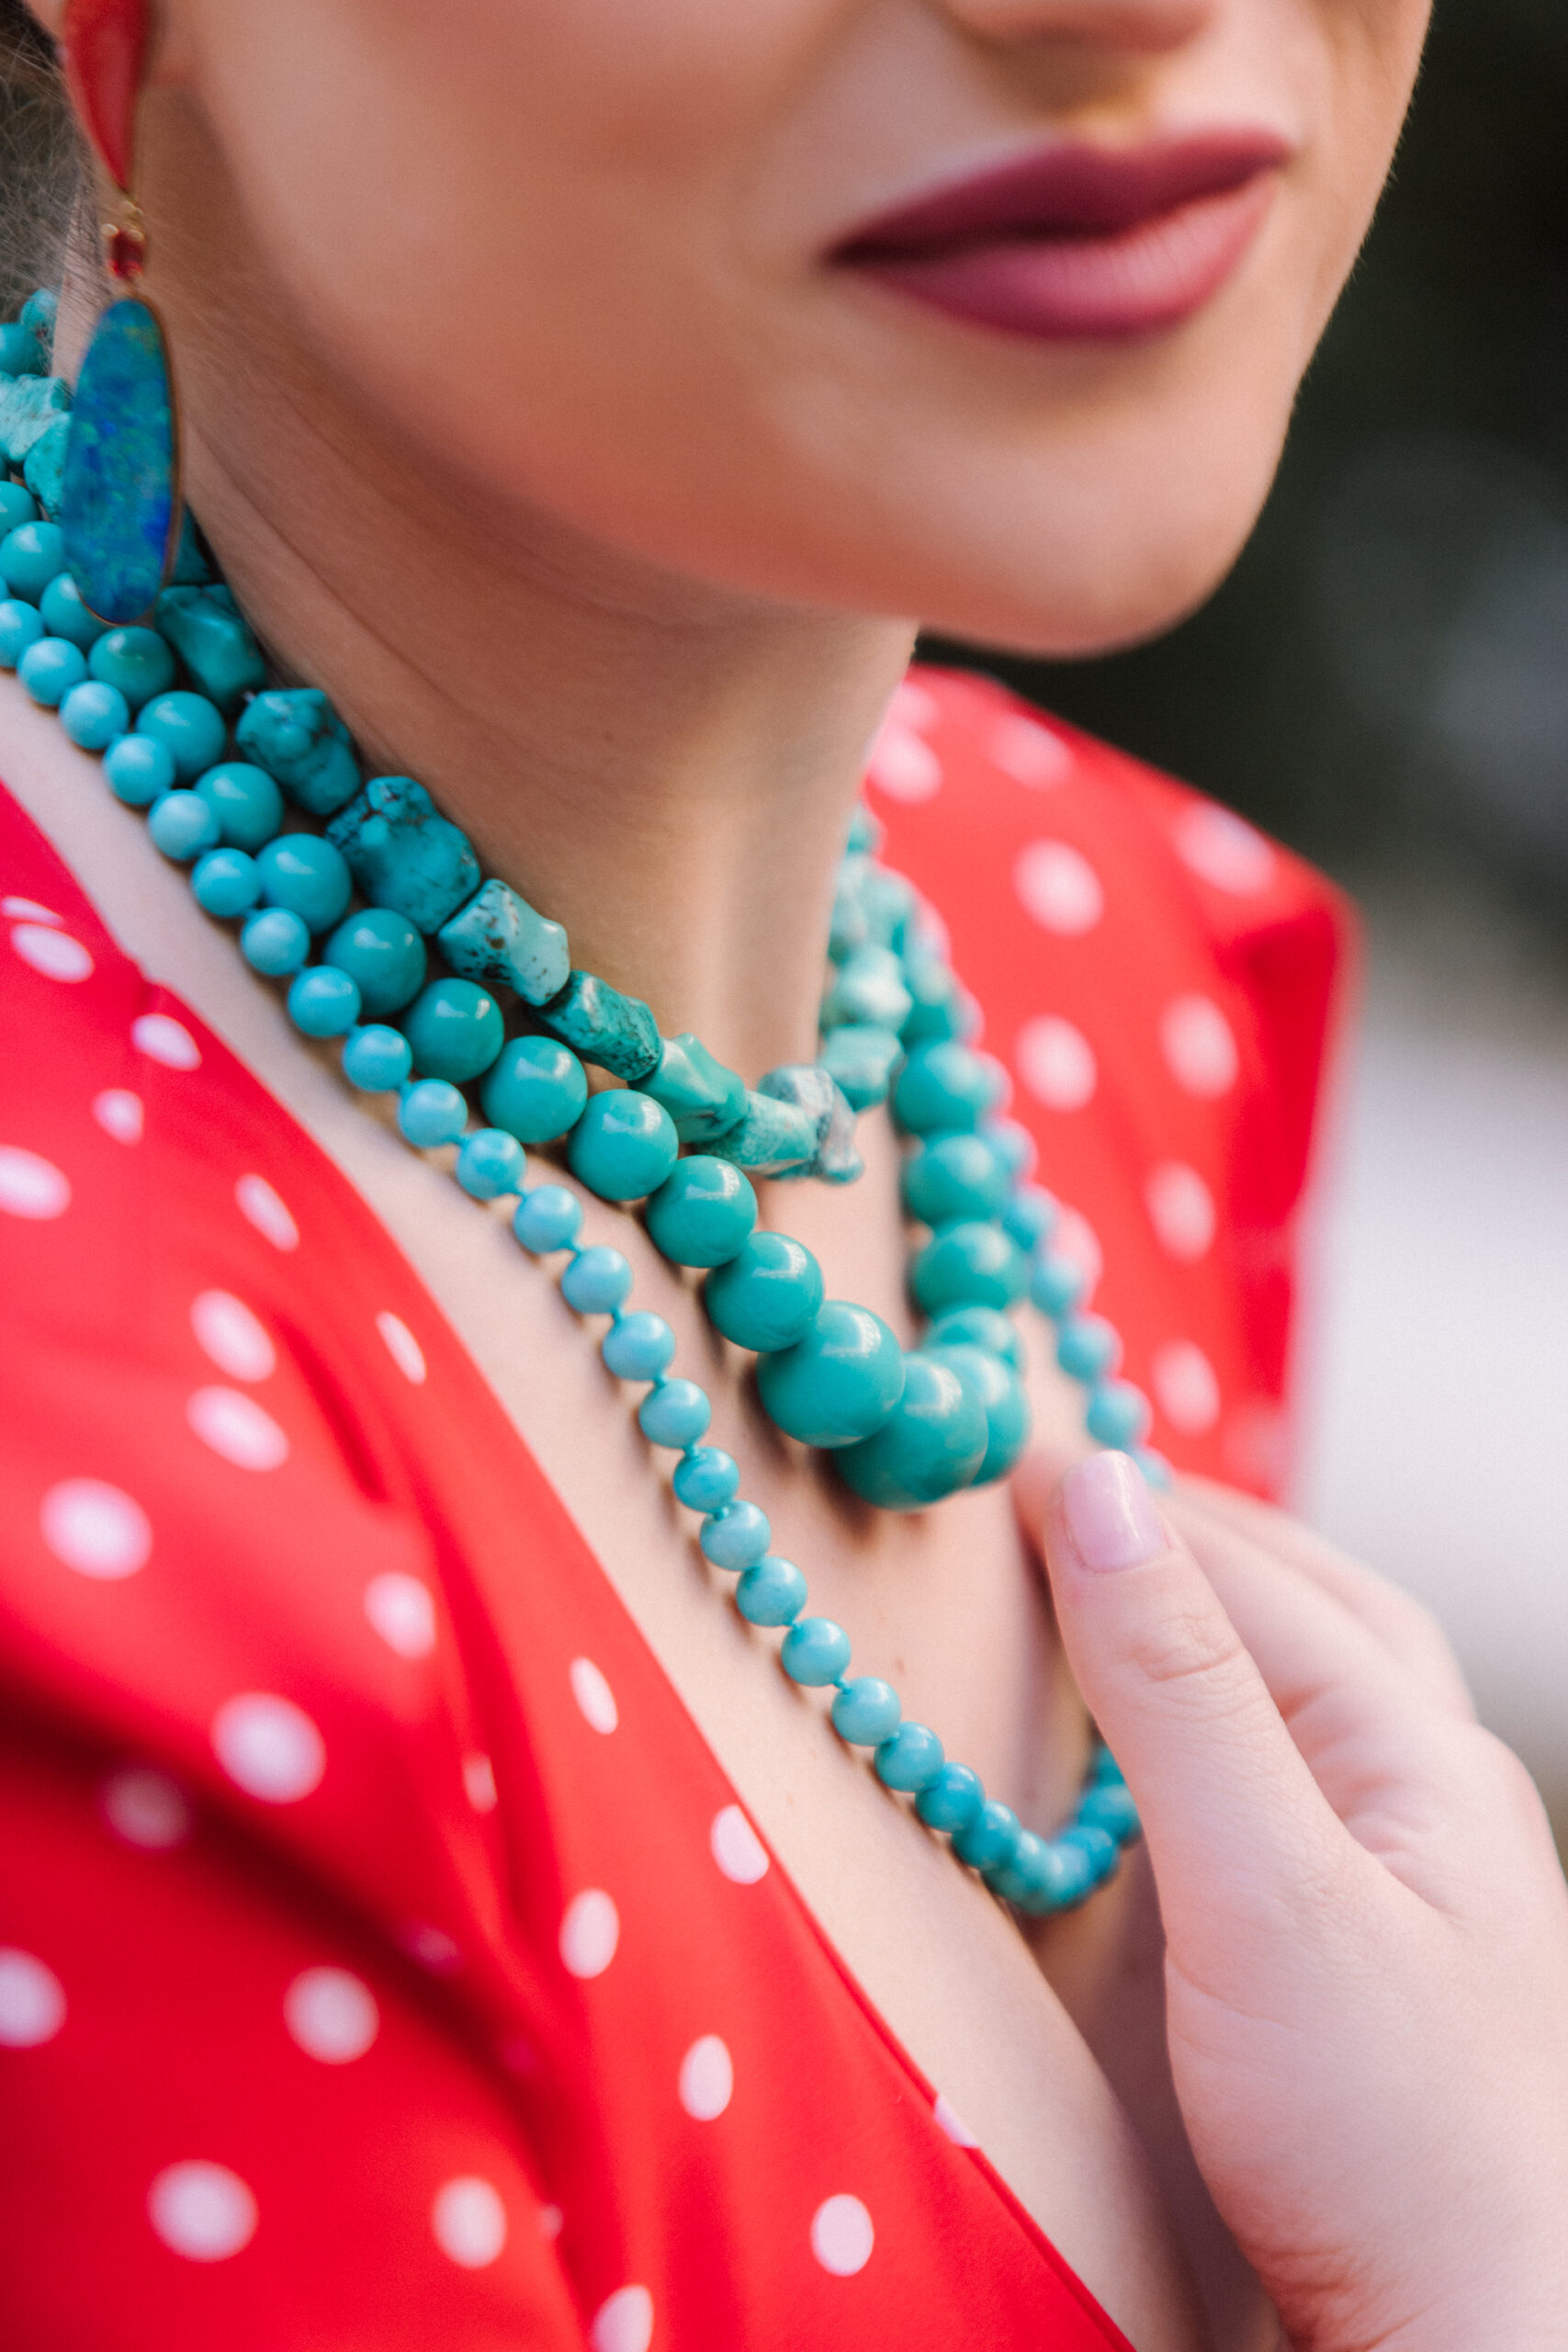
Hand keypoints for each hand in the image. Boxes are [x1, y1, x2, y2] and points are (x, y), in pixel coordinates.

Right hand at [1020, 1450, 1567, 2351]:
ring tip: (1123, 1583)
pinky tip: (1170, 1762)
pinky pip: (1292, 1783)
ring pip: (1312, 1692)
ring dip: (1219, 1617)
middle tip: (1071, 1488)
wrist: (1478, 2347)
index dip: (1121, 1509)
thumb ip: (1176, 1689)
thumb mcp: (1265, 1889)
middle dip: (1195, 1532)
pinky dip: (1220, 1725)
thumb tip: (1097, 1491)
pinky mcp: (1370, 1961)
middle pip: (1312, 1609)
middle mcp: (1431, 1795)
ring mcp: (1413, 1880)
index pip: (1247, 1578)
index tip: (1002, 1455)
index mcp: (1420, 1753)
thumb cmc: (1394, 2141)